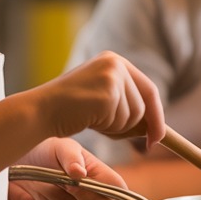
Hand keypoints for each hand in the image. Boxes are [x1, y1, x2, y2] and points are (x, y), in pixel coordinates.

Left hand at [8, 137, 125, 199]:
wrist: (15, 160)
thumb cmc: (42, 148)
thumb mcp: (58, 146)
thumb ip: (71, 157)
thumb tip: (80, 173)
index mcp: (95, 172)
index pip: (117, 188)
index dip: (111, 191)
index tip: (84, 181)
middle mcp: (87, 192)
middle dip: (81, 193)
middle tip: (63, 180)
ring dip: (52, 192)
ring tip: (39, 176)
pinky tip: (28, 188)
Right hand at [31, 51, 165, 146]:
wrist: (42, 110)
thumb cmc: (70, 110)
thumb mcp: (102, 99)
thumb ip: (127, 105)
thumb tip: (157, 129)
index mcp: (114, 61)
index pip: (149, 89)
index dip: (156, 116)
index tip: (157, 138)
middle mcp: (115, 63)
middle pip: (145, 104)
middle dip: (136, 126)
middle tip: (112, 132)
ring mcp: (112, 76)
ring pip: (135, 116)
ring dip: (117, 127)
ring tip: (92, 120)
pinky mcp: (107, 93)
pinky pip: (122, 121)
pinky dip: (109, 129)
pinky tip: (89, 120)